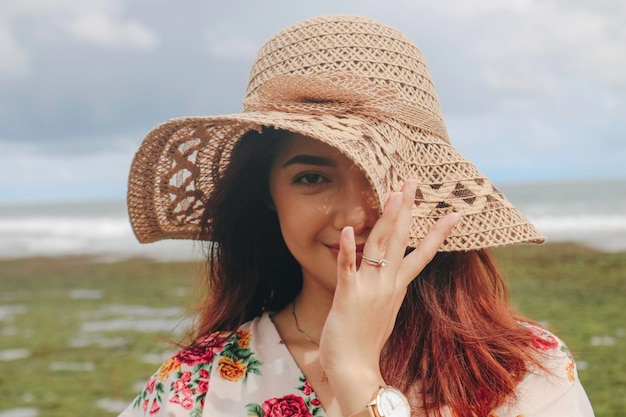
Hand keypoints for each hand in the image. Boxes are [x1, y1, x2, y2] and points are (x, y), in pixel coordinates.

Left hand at [318, 179, 460, 414]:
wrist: (355, 370)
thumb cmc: (365, 342)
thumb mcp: (383, 311)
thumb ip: (388, 290)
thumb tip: (393, 277)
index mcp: (397, 288)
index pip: (422, 254)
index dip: (438, 233)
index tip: (454, 213)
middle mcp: (388, 285)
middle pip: (402, 240)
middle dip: (409, 209)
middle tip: (414, 182)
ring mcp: (370, 289)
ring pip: (381, 247)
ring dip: (388, 219)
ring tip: (395, 193)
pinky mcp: (349, 296)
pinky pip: (348, 268)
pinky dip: (348, 248)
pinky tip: (348, 229)